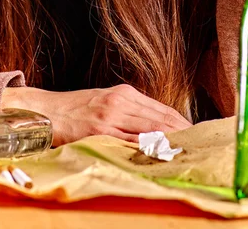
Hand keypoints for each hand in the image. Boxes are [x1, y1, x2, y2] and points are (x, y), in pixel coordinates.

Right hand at [1, 83, 191, 146]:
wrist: (47, 110)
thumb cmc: (77, 108)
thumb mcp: (106, 100)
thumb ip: (130, 110)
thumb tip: (156, 124)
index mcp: (125, 93)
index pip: (161, 109)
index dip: (182, 122)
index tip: (197, 132)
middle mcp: (121, 102)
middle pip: (161, 119)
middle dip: (183, 132)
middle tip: (201, 144)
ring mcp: (111, 117)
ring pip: (150, 130)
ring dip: (170, 141)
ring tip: (187, 151)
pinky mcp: (101, 131)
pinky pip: (130, 141)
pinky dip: (148, 148)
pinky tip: (159, 155)